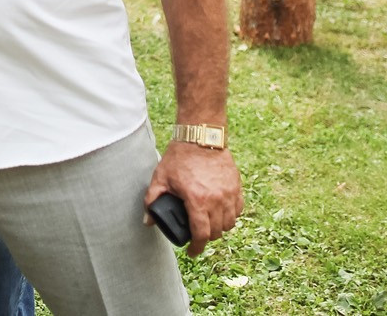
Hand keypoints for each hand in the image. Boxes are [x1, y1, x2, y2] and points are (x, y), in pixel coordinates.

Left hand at [144, 141, 242, 256]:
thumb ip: (152, 200)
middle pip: (216, 232)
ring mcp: (229, 193)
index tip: (192, 252)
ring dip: (220, 228)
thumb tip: (148, 221)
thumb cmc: (179, 156)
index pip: (201, 234)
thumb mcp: (161, 177)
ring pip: (230, 223)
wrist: (200, 135)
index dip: (196, 248)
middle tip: (197, 236)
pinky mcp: (236, 185)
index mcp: (197, 200)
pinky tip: (222, 213)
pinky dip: (231, 215)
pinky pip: (238, 209)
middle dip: (206, 238)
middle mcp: (216, 199)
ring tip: (210, 225)